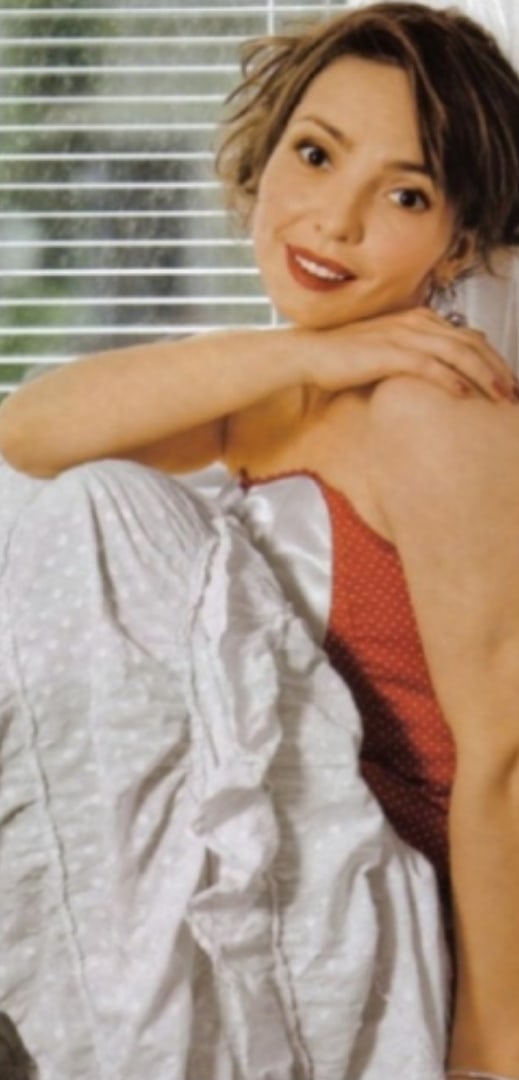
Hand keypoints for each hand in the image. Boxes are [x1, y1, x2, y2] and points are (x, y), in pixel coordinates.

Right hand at [295, 306, 516, 402]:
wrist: (310, 355)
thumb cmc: (345, 358)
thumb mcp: (390, 351)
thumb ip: (418, 355)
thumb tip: (447, 374)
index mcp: (419, 319)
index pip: (469, 337)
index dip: (493, 360)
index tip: (507, 383)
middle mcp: (416, 322)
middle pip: (471, 343)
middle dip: (498, 369)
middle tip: (514, 393)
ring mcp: (404, 336)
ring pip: (458, 353)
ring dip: (484, 376)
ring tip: (501, 397)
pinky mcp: (389, 353)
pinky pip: (429, 366)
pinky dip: (451, 380)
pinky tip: (465, 396)